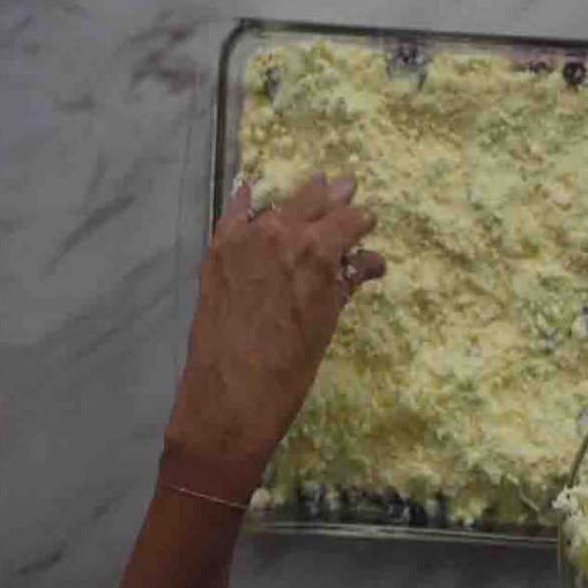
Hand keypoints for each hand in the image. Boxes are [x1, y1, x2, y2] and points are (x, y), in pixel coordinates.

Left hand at [163, 174, 384, 493]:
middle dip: (334, 197)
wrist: (229, 399)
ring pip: (277, 203)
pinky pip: (233, 215)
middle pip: (314, 199)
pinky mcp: (217, 252)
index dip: (362, 221)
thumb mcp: (327, 323)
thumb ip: (346, 283)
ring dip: (298, 199)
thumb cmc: (290, 369)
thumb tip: (370, 261)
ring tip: (313, 190)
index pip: (349, 219)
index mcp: (316, 251)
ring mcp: (243, 240)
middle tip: (347, 188)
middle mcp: (280, 233)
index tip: (368, 223)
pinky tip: (252, 190)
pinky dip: (246, 202)